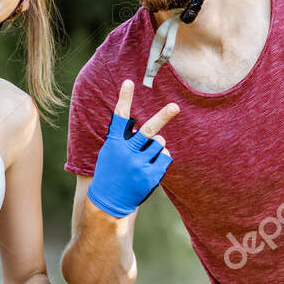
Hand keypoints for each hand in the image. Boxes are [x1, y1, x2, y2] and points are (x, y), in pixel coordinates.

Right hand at [85, 80, 179, 217]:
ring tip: (144, 157)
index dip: (124, 98)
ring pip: (159, 143)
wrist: (108, 202)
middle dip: (163, 117)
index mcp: (114, 143)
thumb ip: (127, 140)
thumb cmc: (110, 172)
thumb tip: (157, 134)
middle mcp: (127, 153)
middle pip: (148, 130)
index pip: (120, 117)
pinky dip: (161, 157)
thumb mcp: (110, 153)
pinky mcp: (150, 176)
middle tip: (175, 107)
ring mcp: (139, 165)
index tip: (128, 81)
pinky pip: (165, 156)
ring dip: (157, 145)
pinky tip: (150, 165)